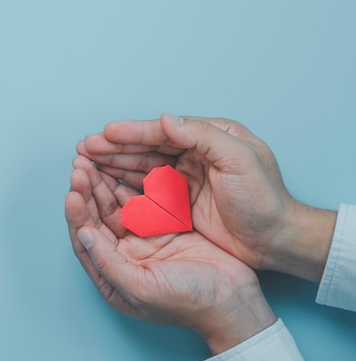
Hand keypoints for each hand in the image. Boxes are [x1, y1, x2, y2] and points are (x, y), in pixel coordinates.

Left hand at [65, 155, 275, 353]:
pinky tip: (122, 169)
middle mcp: (124, 256)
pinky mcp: (165, 227)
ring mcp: (144, 240)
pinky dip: (132, 186)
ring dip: (105, 185)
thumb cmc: (188, 302)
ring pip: (117, 207)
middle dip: (87, 192)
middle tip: (79, 166)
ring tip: (93, 162)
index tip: (72, 192)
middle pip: (98, 218)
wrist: (233, 300)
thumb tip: (82, 233)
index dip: (77, 216)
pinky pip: (143, 202)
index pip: (86, 239)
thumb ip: (108, 262)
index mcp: (112, 275)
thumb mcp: (141, 287)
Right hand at [78, 114, 336, 281]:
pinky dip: (125, 184)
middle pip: (148, 147)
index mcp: (211, 137)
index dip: (133, 132)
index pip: (164, 131)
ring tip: (87, 161)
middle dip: (115, 147)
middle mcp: (195, 154)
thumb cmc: (264, 200)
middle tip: (85, 147)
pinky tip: (106, 181)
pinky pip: (146, 188)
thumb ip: (203, 136)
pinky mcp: (180, 201)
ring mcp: (186, 178)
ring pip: (142, 166)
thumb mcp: (240, 161)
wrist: (275, 240)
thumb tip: (167, 119)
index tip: (105, 133)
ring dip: (115, 163)